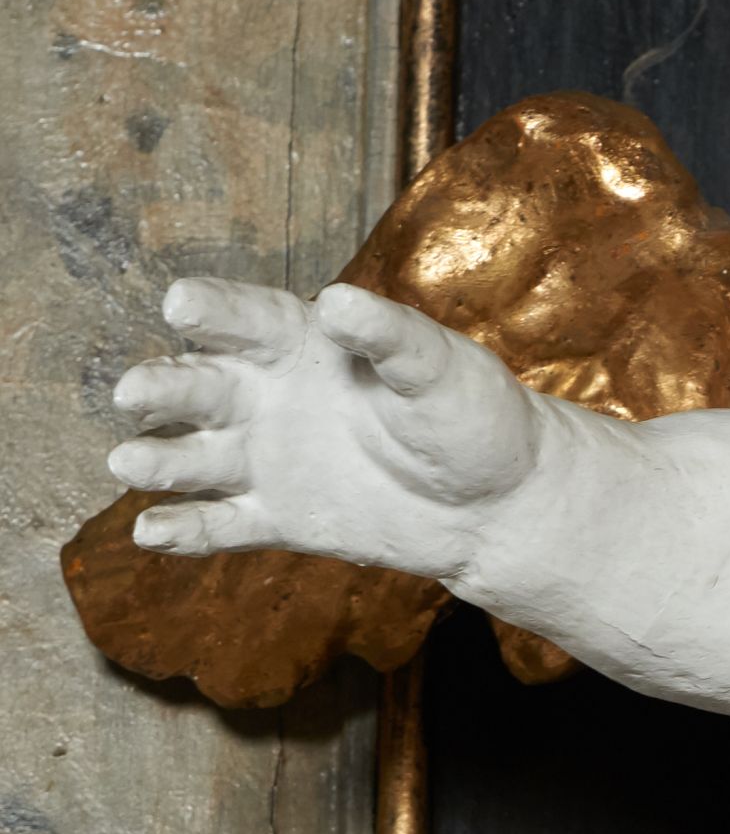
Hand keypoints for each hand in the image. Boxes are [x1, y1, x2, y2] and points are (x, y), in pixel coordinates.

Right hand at [108, 280, 544, 580]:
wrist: (496, 503)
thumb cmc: (471, 417)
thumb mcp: (439, 368)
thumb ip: (389, 337)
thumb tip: (337, 300)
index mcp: (303, 342)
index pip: (245, 319)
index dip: (212, 309)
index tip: (180, 304)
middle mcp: (268, 394)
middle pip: (202, 386)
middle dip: (165, 387)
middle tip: (135, 393)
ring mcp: (266, 458)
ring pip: (197, 456)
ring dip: (161, 459)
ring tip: (130, 461)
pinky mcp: (277, 517)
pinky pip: (221, 524)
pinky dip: (185, 530)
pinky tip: (150, 533)